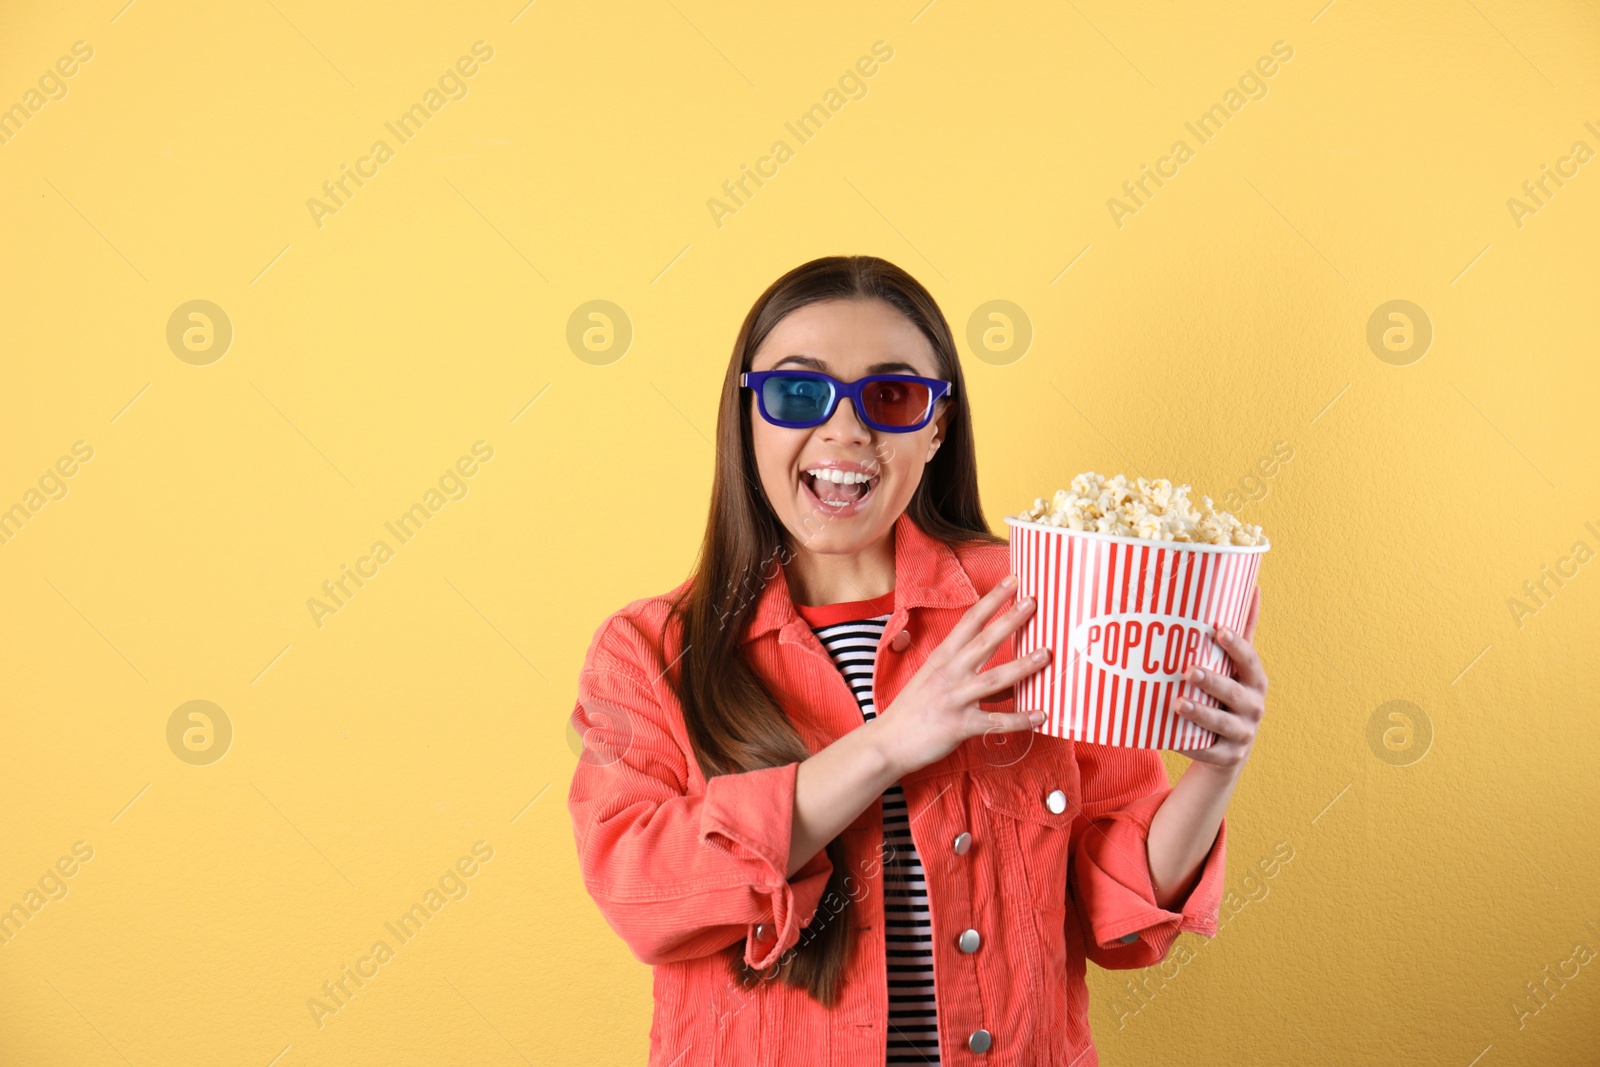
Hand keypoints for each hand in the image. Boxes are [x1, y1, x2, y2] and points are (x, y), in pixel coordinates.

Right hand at [872, 573, 1050, 777]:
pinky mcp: (959, 725)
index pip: (970, 621)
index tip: (1013, 581)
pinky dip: (1020, 719)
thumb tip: (1005, 674)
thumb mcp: (934, 679)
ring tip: (1045, 654)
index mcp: (942, 657)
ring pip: (993, 679)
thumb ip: (966, 672)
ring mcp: (954, 699)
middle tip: (1033, 601)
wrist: (887, 743)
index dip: (992, 599)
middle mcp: (949, 673)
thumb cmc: (912, 710)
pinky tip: (1041, 715)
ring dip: (1021, 666)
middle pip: (984, 641)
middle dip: (1010, 620)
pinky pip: (995, 721)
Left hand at [1172, 586, 1266, 770]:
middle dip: (1213, 682)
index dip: (1237, 646)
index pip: (1250, 662)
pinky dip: (1192, 746)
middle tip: (1188, 670)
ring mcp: (1242, 735)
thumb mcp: (1238, 668)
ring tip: (1177, 703)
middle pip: (1234, 694)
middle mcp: (1253, 708)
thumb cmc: (1228, 696)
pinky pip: (1209, 752)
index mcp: (1255, 682)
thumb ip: (1243, 632)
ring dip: (1200, 714)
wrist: (1229, 749)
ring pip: (1221, 725)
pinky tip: (1173, 738)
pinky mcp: (1226, 757)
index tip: (1218, 630)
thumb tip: (1253, 586)